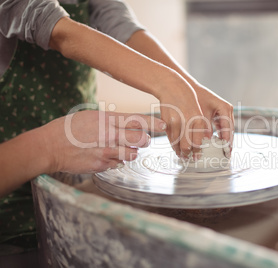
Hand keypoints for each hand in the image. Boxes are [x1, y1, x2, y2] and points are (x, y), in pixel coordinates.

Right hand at [42, 110, 165, 172]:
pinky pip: (118, 164)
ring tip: (121, 149)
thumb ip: (110, 120)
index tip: (165, 126)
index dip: (154, 124)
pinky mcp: (101, 165)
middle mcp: (109, 134)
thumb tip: (127, 124)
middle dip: (145, 141)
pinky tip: (106, 156)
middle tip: (142, 141)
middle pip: (141, 139)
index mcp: (107, 119)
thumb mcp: (90, 116)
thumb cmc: (68, 129)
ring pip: (132, 154)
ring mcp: (106, 151)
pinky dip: (116, 161)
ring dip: (131, 152)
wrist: (49, 146)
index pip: (138, 120)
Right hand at [158, 76, 207, 159]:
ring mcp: (175, 122)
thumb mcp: (199, 111)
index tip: (197, 157)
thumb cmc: (188, 100)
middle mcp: (187, 122)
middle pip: (186, 145)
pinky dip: (172, 144)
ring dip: (179, 151)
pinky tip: (175, 147)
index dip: (197, 152)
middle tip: (188, 158)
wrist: (172, 87)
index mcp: (199, 119)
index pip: (198, 142)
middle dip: (187, 154)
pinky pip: (169, 138)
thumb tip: (204, 142)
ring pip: (177, 143)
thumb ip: (201, 126)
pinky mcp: (166, 122)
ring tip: (181, 155)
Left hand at [193, 84, 233, 154]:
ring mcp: (225, 113)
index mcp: (225, 108)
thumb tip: (207, 141)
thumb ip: (204, 127)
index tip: (226, 150)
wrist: (190, 88)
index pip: (228, 128)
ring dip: (225, 141)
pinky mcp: (220, 115)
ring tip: (224, 153)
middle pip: (230, 130)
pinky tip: (218, 146)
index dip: (227, 140)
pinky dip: (220, 136)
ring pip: (227, 130)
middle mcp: (227, 110)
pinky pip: (222, 128)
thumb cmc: (195, 99)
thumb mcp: (200, 114)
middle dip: (228, 143)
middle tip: (227, 155)